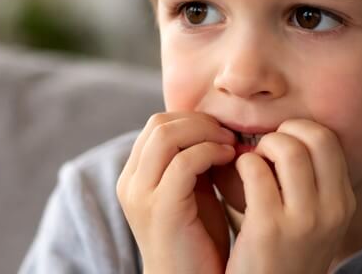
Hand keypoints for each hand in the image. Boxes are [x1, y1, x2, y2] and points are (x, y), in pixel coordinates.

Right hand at [116, 112, 236, 273]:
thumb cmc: (198, 242)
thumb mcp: (194, 192)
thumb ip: (194, 161)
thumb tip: (214, 126)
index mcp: (134, 176)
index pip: (157, 124)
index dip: (193, 119)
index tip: (222, 131)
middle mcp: (130, 183)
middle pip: (159, 123)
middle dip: (200, 122)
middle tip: (229, 134)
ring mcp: (141, 195)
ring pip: (166, 135)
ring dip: (206, 133)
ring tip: (231, 145)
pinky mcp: (161, 208)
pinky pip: (183, 162)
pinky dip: (210, 151)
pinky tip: (229, 158)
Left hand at [226, 119, 356, 273]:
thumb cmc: (280, 255)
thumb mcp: (312, 221)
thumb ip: (309, 183)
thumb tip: (286, 132)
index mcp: (344, 203)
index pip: (329, 140)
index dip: (300, 132)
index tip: (280, 146)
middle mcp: (332, 210)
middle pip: (314, 136)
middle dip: (283, 133)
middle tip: (264, 152)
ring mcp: (304, 220)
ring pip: (287, 148)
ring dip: (261, 147)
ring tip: (250, 164)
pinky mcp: (269, 229)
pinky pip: (255, 170)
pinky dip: (242, 164)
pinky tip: (236, 178)